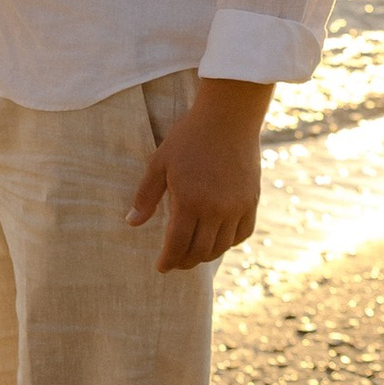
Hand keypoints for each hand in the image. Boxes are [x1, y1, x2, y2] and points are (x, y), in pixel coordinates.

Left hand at [125, 81, 267, 273]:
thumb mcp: (160, 163)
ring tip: (194, 253)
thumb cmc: (189, 137)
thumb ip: (146, 196)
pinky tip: (218, 239)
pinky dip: (229, 242)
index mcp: (190, 202)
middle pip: (200, 251)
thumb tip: (131, 223)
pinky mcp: (252, 200)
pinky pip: (243, 233)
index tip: (161, 267)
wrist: (228, 117)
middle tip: (175, 262)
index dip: (168, 260)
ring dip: (206, 255)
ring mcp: (237, 207)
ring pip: (222, 246)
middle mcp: (216, 210)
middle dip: (185, 261)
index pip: (177, 245)